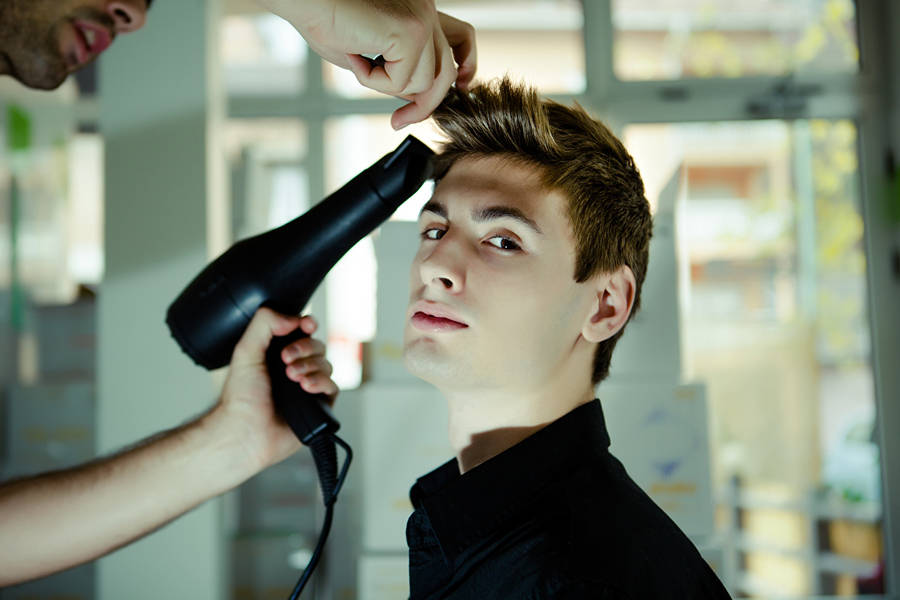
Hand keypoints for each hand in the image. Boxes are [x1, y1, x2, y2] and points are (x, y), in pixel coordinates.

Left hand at [212, 307, 338, 471]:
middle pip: (316, 345)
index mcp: (276, 354)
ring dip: (310, 366)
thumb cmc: (240, 399)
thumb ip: (265, 324)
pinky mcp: (319, 405)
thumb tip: (293, 317)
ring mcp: (307, 386)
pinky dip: (321, 383)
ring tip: (292, 378)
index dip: (307, 325)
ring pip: (326, 363)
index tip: (305, 325)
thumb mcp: (246, 351)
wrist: (246, 431)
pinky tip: (306, 388)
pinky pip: (332, 386)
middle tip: (286, 359)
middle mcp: (294, 368)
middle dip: (305, 348)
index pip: (301, 331)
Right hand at [258, 0, 476, 128]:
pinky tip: (355, 53)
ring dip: (384, 85)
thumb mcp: (370, 53)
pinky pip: (401, 82)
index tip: (459, 88)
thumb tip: (416, 99)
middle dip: (426, 103)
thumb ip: (398, 70)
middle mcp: (426, 12)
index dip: (466, 66)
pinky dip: (372, 80)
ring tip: (359, 60)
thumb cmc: (326, 20)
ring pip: (423, 83)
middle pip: (447, 71)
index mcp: (421, 12)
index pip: (462, 39)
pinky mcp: (411, 31)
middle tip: (397, 122)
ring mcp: (422, 20)